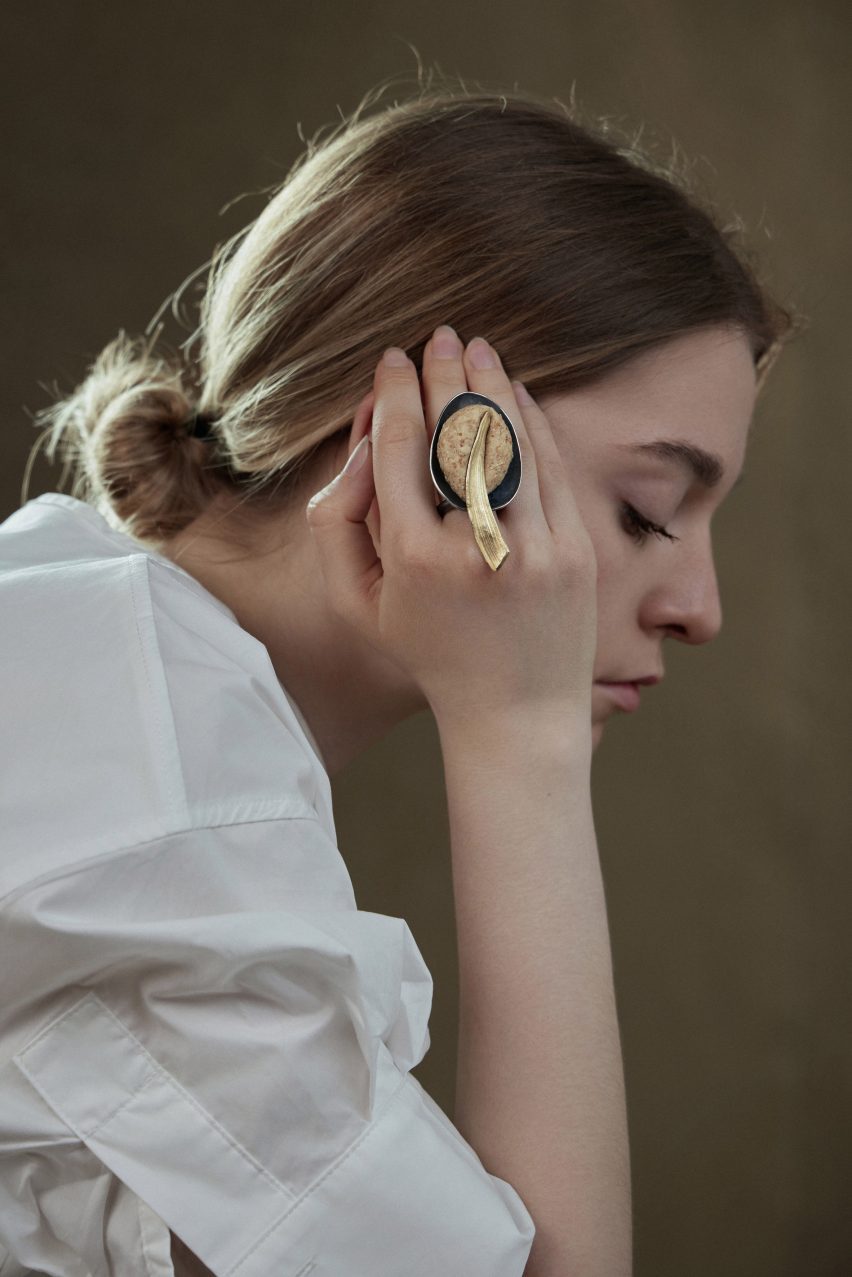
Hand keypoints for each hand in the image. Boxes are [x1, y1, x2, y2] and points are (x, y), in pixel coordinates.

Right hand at [305, 327, 597, 728]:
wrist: (515, 712)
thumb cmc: (428, 652)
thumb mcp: (358, 604)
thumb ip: (338, 524)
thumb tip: (362, 445)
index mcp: (412, 559)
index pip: (400, 447)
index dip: (395, 393)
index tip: (392, 362)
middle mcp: (475, 547)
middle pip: (456, 431)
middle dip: (444, 373)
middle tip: (439, 336)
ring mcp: (534, 548)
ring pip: (511, 441)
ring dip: (492, 384)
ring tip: (478, 348)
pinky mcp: (576, 552)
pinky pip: (551, 469)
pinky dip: (533, 424)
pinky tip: (517, 394)